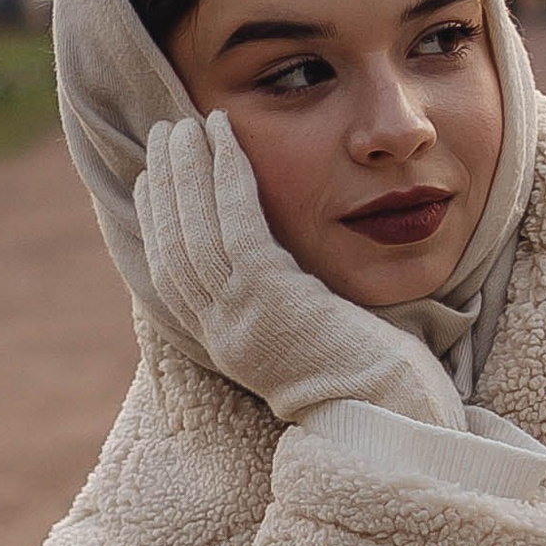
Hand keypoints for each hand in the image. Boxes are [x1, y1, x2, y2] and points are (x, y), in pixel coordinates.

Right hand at [135, 114, 464, 430]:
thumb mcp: (307, 340)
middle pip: (174, 246)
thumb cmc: (369, 384)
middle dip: (165, 184)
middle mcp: (222, 332)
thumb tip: (275, 270)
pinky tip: (225, 138)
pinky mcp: (272, 298)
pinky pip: (237, 225)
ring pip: (195, 229)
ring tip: (187, 124)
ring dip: (187, 168)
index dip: (158, 220)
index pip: (171, 274)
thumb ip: (281, 306)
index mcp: (226, 343)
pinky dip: (226, 176)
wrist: (391, 421)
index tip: (154, 176)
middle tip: (164, 133)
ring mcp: (242, 316)